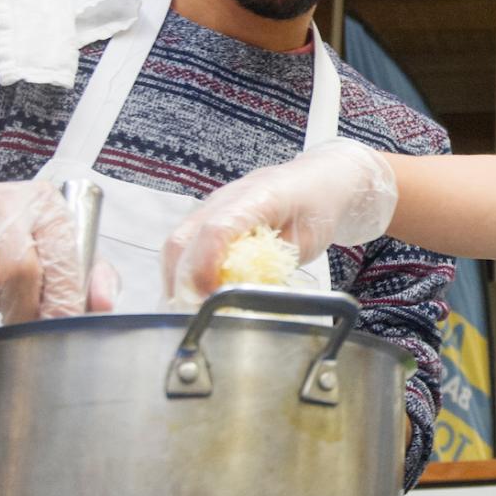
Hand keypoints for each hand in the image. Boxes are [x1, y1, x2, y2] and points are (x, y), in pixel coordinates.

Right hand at [0, 179, 112, 323]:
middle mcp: (7, 200)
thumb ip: (86, 275)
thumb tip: (106, 304)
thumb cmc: (6, 235)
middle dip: (23, 310)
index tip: (61, 326)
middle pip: (20, 272)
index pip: (62, 257)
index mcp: (46, 204)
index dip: (63, 299)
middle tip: (21, 322)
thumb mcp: (52, 247)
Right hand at [162, 140, 397, 307]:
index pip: (216, 230)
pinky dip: (182, 272)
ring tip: (189, 311)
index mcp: (257, 198)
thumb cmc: (316, 208)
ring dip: (177, 280)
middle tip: (194, 315)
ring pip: (177, 244)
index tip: (206, 299)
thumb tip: (244, 296)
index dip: (204, 267)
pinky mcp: (207, 216)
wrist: (318, 180)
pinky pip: (184, 245)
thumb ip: (274, 266)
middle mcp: (225, 198)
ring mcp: (212, 206)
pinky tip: (192, 294)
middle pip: (183, 240)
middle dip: (182, 282)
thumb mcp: (307, 241)